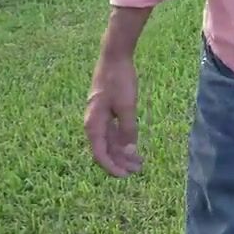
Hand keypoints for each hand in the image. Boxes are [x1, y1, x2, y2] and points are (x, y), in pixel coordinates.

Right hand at [85, 54, 142, 177]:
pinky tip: (134, 146)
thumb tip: (129, 150)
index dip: (112, 167)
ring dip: (123, 152)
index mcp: (94, 124)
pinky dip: (123, 140)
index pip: (100, 154)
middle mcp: (94, 123)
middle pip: (105, 150)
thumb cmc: (119, 80)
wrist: (114, 57)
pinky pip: (113, 131)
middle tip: (138, 170)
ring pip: (110, 141)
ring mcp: (100, 117)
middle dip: (120, 162)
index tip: (125, 176)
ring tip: (139, 162)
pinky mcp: (107, 110)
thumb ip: (128, 129)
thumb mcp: (127, 106)